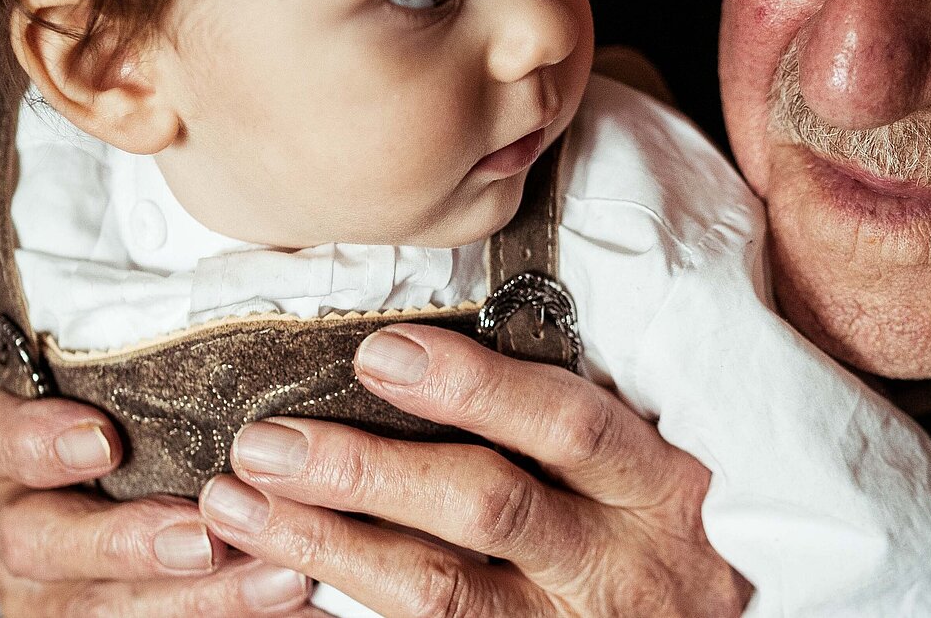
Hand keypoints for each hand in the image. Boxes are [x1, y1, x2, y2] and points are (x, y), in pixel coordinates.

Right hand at [0, 388, 325, 614]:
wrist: (115, 509)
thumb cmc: (130, 431)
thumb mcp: (115, 397)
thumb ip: (145, 381)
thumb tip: (244, 350)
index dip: (34, 441)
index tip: (103, 438)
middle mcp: (9, 523)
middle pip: (36, 540)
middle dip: (124, 542)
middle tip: (206, 538)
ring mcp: (42, 590)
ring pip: (94, 608)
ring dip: (195, 600)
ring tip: (279, 580)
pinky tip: (291, 601)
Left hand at [196, 324, 750, 616]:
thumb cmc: (689, 525)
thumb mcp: (675, 458)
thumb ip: (591, 405)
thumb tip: (449, 338)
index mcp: (661, 484)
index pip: (568, 426)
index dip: (473, 388)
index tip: (378, 352)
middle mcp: (621, 563)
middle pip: (487, 510)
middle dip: (367, 473)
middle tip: (266, 442)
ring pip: (443, 593)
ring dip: (332, 546)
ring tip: (241, 506)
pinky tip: (278, 594)